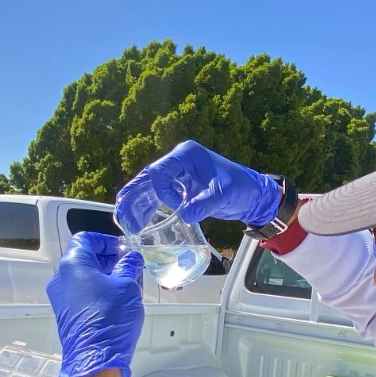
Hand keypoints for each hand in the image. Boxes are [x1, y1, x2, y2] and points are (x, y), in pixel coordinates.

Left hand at [46, 233, 144, 376]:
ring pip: (84, 278)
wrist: (96, 359)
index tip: (124, 249)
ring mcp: (62, 299)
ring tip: (129, 285)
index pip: (86, 239)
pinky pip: (82, 295)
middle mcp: (61, 279)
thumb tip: (131, 258)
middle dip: (109, 260)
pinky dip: (99, 292)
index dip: (107, 241)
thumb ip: (129, 266)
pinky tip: (119, 300)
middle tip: (130, 266)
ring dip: (106, 277)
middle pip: (84, 258)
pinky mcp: (67, 315)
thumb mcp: (127, 285)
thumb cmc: (109, 319)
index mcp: (72, 264)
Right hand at [114, 140, 280, 231]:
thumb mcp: (224, 195)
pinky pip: (159, 195)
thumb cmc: (241, 188)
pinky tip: (139, 221)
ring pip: (150, 187)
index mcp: (187, 155)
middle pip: (149, 177)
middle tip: (124, 215)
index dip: (162, 191)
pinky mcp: (180, 186)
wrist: (252, 195)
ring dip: (138, 203)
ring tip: (126, 221)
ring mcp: (178, 174)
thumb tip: (185, 214)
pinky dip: (149, 207)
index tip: (177, 206)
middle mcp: (178, 161)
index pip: (160, 170)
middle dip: (135, 196)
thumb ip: (205, 203)